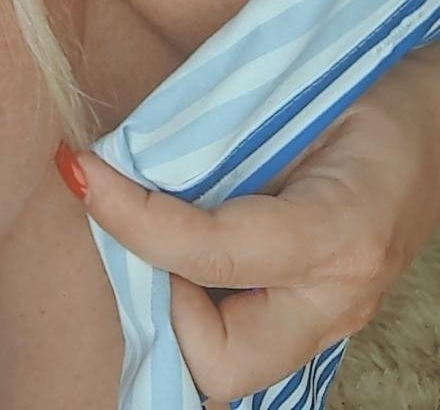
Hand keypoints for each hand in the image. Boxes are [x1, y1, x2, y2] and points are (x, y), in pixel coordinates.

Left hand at [56, 44, 439, 404]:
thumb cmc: (372, 86)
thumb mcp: (303, 93)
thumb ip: (226, 130)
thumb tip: (131, 150)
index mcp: (338, 230)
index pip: (210, 253)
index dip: (131, 217)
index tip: (80, 169)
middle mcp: (337, 295)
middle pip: (221, 363)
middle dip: (162, 307)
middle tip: (144, 224)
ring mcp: (336, 317)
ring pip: (231, 366)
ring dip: (179, 310)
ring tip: (164, 232)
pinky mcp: (324, 317)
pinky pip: (247, 338)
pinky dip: (203, 303)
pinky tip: (190, 249)